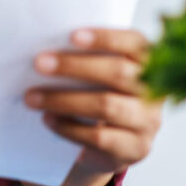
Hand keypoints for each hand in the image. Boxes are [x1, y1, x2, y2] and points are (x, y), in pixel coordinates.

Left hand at [23, 28, 162, 185]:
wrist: (110, 146)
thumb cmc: (98, 97)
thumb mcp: (98, 76)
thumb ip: (85, 60)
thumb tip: (45, 52)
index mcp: (148, 63)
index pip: (134, 43)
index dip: (105, 38)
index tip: (72, 36)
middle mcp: (153, 91)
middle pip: (118, 73)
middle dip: (74, 66)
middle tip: (39, 63)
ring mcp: (147, 122)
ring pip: (107, 105)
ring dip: (63, 99)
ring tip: (32, 97)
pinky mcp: (135, 149)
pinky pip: (99, 137)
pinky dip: (68, 127)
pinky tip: (47, 119)